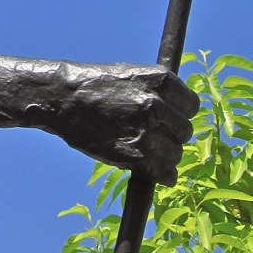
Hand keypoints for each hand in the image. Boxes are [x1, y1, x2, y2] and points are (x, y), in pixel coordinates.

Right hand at [36, 63, 198, 185]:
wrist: (61, 98)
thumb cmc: (93, 86)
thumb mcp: (129, 76)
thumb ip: (156, 92)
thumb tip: (177, 112)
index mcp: (159, 80)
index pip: (191, 104)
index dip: (180, 114)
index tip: (169, 119)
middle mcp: (156, 104)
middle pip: (185, 130)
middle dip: (172, 136)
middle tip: (154, 137)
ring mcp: (146, 131)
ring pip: (176, 154)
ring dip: (166, 157)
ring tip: (146, 153)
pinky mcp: (136, 156)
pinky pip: (166, 173)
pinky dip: (163, 176)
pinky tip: (153, 171)